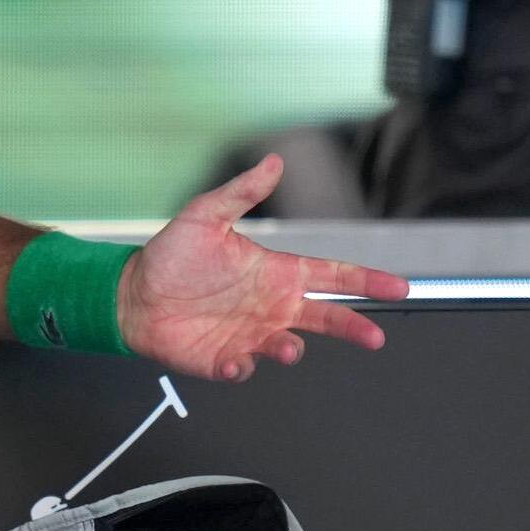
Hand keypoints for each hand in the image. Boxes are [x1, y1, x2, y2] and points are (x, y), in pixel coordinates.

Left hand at [119, 155, 409, 381]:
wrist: (132, 293)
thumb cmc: (171, 255)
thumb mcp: (205, 216)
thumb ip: (242, 193)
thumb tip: (274, 162)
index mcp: (275, 273)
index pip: (331, 275)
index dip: (365, 280)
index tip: (397, 287)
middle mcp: (270, 307)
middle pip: (325, 318)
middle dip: (352, 327)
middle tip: (373, 337)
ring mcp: (250, 335)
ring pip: (288, 347)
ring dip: (290, 349)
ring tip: (285, 346)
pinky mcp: (224, 358)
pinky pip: (243, 368)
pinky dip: (242, 368)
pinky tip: (234, 361)